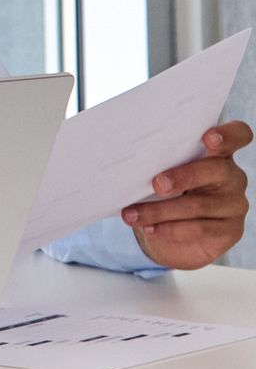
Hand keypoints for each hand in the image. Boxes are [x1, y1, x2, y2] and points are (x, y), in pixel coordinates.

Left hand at [123, 121, 251, 268]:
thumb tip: (130, 158)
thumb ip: (160, 160)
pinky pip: (200, 229)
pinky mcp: (231, 230)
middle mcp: (232, 175)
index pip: (238, 135)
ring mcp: (235, 203)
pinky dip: (170, 229)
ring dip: (161, 210)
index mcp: (219, 152)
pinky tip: (151, 228)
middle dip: (183, 176)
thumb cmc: (168, 189)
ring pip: (199, 204)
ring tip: (133, 214)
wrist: (175, 233)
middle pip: (216, 169)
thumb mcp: (165, 170)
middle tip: (156, 184)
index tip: (208, 138)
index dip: (227, 134)